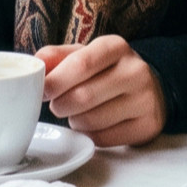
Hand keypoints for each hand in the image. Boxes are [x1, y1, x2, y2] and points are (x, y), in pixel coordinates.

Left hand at [35, 35, 166, 146]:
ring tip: (78, 112)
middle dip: (60, 104)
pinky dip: (90, 135)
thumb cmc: (108, 71)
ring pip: (91, 120)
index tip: (42, 90)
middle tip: (58, 104)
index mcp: (116, 47)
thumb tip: (37, 61)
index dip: (56, 80)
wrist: (150, 89)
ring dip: (74, 120)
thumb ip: (59, 56)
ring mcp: (145, 99)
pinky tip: (94, 124)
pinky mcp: (147, 126)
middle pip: (83, 96)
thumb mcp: (86, 55)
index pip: (81, 64)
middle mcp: (135, 71)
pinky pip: (103, 139)